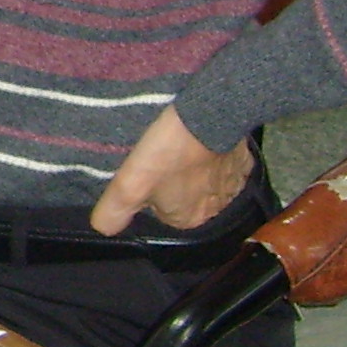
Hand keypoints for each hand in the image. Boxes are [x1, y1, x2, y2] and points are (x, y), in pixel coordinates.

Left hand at [90, 105, 254, 235]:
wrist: (208, 117)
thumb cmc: (168, 153)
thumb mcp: (129, 185)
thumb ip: (114, 212)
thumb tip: (103, 229)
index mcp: (188, 220)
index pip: (161, 212)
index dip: (148, 191)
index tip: (144, 172)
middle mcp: (216, 209)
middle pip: (183, 197)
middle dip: (171, 180)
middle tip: (161, 157)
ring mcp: (233, 186)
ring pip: (204, 181)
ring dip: (191, 168)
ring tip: (177, 147)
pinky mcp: (244, 164)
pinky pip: (223, 164)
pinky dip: (211, 155)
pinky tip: (198, 142)